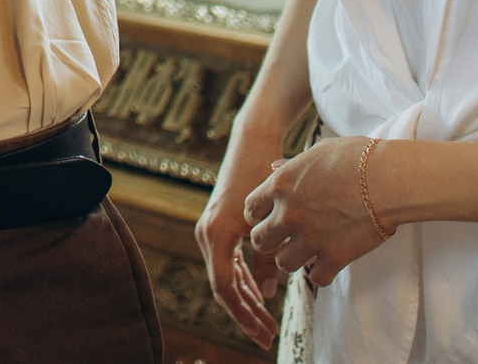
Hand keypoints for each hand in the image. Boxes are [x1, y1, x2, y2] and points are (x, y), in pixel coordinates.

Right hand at [199, 114, 290, 346]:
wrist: (253, 141)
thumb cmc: (261, 174)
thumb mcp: (270, 220)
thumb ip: (269, 258)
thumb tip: (270, 294)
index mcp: (215, 233)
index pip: (224, 289)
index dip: (244, 315)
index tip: (263, 334)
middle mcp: (208, 234)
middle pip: (225, 287)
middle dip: (247, 313)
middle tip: (268, 336)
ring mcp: (212, 231)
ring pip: (228, 277)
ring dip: (248, 299)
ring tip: (268, 323)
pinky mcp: (221, 227)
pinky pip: (230, 263)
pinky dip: (246, 281)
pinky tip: (263, 294)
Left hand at [245, 136, 394, 293]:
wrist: (390, 179)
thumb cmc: (358, 158)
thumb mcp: (318, 152)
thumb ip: (291, 165)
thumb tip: (273, 168)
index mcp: (281, 185)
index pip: (250, 209)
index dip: (257, 216)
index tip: (269, 217)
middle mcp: (289, 214)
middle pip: (260, 241)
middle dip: (270, 241)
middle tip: (284, 239)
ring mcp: (310, 238)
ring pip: (283, 263)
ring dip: (293, 259)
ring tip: (307, 251)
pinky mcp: (334, 258)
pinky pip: (316, 278)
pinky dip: (322, 273)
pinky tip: (329, 262)